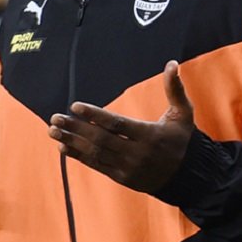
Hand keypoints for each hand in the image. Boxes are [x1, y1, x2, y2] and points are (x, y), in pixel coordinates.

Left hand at [49, 61, 193, 192]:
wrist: (189, 177)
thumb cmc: (183, 140)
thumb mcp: (183, 114)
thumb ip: (175, 89)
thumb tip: (172, 63)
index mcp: (150, 135)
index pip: (117, 124)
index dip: (95, 115)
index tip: (75, 106)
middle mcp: (137, 153)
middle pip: (101, 139)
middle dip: (76, 128)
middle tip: (55, 118)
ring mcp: (128, 168)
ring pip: (95, 153)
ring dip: (71, 142)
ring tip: (52, 131)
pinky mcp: (122, 178)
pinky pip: (97, 165)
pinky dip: (79, 156)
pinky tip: (63, 147)